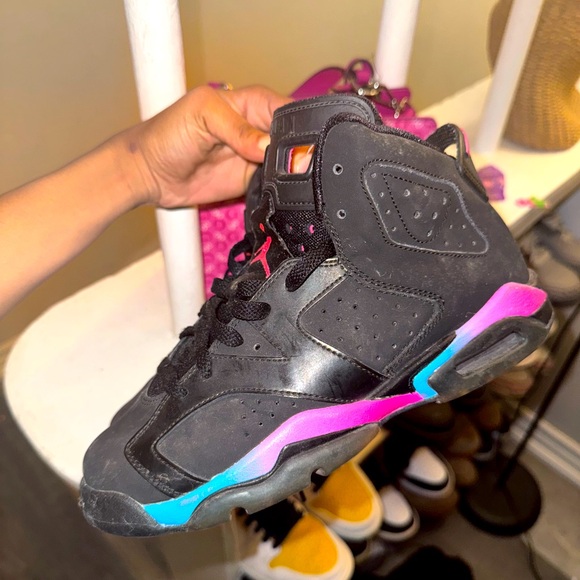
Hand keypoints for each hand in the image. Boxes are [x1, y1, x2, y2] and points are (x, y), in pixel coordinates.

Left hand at [126, 85, 290, 207]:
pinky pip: (276, 186)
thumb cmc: (167, 134)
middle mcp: (258, 130)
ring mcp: (256, 158)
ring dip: (294, 173)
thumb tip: (268, 146)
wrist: (150, 174)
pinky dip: (283, 190)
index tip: (305, 142)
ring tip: (295, 180)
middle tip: (301, 165)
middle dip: (302, 151)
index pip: (288, 109)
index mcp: (251, 103)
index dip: (300, 124)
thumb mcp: (202, 117)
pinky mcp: (251, 182)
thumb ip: (237, 129)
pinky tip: (284, 192)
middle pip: (295, 139)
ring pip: (289, 164)